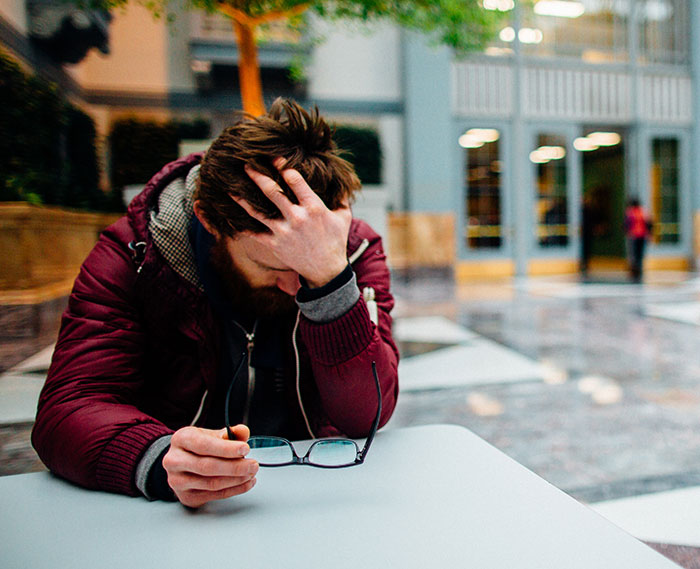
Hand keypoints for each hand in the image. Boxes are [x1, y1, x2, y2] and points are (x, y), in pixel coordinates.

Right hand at [162, 424, 257, 507]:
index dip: (226, 448)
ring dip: (236, 479)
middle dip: (235, 467)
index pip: (204, 445)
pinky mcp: (186, 496)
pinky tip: (246, 483)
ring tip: (251, 473)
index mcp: (181, 439)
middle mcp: (175, 460)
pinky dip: (234, 490)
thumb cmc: (197, 447)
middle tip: (253, 464)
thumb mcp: (211, 434)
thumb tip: (243, 431)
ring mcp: (178, 481)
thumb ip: (229, 433)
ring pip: (212, 483)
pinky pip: (215, 495)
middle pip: (208, 466)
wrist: (180, 463)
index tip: (245, 449)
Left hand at [237, 160, 351, 287]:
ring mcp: (284, 232)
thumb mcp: (343, 217)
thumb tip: (342, 179)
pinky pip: (254, 233)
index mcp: (314, 207)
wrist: (326, 271)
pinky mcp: (275, 245)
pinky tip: (230, 216)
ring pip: (258, 211)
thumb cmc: (335, 241)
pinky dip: (242, 225)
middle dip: (257, 175)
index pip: (295, 180)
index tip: (273, 157)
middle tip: (247, 163)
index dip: (282, 166)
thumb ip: (341, 197)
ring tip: (230, 187)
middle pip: (272, 191)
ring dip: (243, 198)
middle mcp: (297, 218)